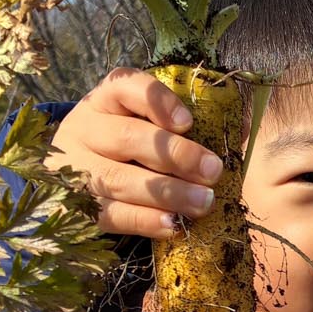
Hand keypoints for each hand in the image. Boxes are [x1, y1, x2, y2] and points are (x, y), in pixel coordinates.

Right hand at [46, 68, 224, 237]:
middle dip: (177, 155)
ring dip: (168, 193)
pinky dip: (145, 221)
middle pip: (128, 138)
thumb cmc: (123, 146)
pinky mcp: (76, 209)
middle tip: (213, 171)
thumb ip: (177, 124)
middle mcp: (84, 130)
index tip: (188, 123)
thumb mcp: (138, 122)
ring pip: (120, 180)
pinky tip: (173, 224)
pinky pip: (112, 215)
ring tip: (203, 202)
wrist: (70, 179)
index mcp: (103, 100)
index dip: (157, 102)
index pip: (125, 87)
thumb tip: (242, 127)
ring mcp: (75, 170)